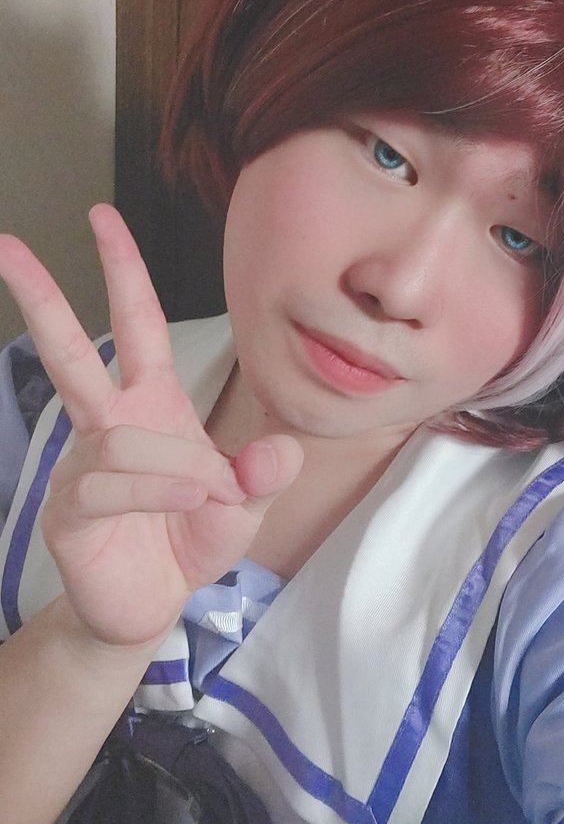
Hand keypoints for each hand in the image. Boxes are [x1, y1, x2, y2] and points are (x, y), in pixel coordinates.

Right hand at [0, 204, 301, 649]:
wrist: (151, 606)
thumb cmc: (191, 538)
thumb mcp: (246, 507)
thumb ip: (266, 477)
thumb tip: (277, 455)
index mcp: (152, 403)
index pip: (136, 324)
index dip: (123, 271)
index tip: (103, 217)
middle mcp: (109, 423)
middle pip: (70, 350)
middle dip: (40, 295)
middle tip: (5, 243)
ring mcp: (82, 463)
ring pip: (123, 437)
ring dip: (180, 464)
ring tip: (207, 493)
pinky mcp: (68, 507)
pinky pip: (110, 481)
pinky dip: (158, 490)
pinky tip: (184, 502)